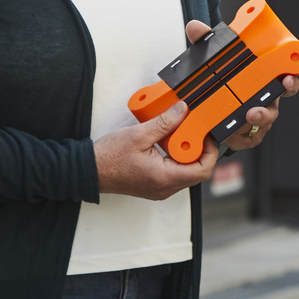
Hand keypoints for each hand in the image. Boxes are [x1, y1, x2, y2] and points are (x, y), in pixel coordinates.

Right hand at [96, 100, 218, 200]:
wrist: (88, 170)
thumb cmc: (109, 157)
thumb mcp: (138, 134)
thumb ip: (164, 122)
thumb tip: (183, 110)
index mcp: (164, 178)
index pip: (202, 170)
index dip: (211, 152)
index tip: (207, 135)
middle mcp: (165, 188)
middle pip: (197, 171)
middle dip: (199, 150)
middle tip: (194, 130)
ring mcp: (160, 189)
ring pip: (186, 173)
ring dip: (187, 153)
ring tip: (180, 134)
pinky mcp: (154, 185)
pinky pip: (174, 173)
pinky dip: (176, 158)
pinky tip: (169, 142)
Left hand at [179, 19, 298, 153]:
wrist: (206, 106)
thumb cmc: (220, 80)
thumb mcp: (212, 58)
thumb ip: (206, 42)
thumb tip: (195, 27)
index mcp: (263, 80)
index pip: (284, 80)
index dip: (291, 80)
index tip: (288, 78)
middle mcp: (264, 100)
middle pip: (274, 106)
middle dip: (268, 108)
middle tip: (257, 106)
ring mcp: (256, 119)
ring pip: (263, 122)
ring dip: (256, 120)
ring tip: (247, 117)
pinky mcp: (245, 135)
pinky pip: (248, 138)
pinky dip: (241, 137)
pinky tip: (232, 134)